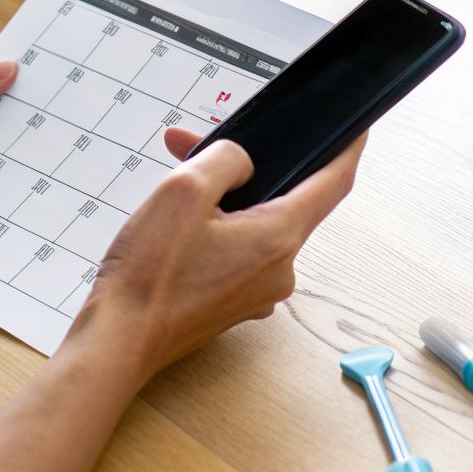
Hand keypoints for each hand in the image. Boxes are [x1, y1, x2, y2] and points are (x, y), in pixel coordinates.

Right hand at [72, 127, 365, 382]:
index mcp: (279, 237)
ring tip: (173, 176)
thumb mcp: (184, 190)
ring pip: (254, 223)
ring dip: (222, 196)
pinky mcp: (233, 301)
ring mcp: (258, 290)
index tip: (355, 129)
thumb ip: (226, 160)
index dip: (347, 149)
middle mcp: (279, 269)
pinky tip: (176, 220)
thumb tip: (243, 162)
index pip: (334, 183)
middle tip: (196, 142)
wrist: (117, 342)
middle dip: (245, 165)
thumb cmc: (149, 276)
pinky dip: (214, 226)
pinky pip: (237, 249)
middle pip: (283, 198)